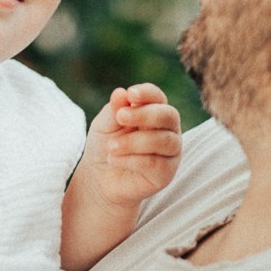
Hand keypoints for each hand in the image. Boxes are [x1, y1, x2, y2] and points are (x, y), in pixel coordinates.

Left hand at [83, 83, 181, 210]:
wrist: (99, 177)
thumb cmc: (106, 144)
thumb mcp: (105, 124)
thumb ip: (114, 110)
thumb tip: (121, 92)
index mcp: (154, 110)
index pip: (158, 97)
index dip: (147, 93)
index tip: (131, 94)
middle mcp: (168, 129)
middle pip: (168, 115)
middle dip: (144, 114)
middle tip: (120, 117)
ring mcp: (170, 152)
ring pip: (164, 140)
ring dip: (134, 141)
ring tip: (111, 146)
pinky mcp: (166, 173)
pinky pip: (155, 163)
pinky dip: (131, 160)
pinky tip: (113, 159)